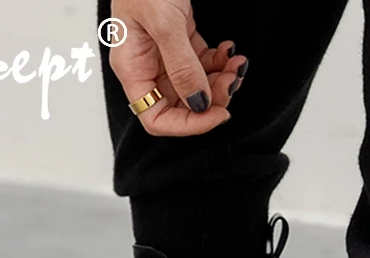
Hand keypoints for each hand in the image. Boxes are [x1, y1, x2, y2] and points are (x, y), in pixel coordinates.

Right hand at [110, 0, 247, 135]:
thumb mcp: (164, 21)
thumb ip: (181, 66)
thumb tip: (199, 104)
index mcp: (132, 69)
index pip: (157, 118)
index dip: (188, 124)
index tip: (218, 114)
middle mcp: (146, 66)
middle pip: (181, 105)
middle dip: (211, 99)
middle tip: (233, 82)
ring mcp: (163, 54)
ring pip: (195, 86)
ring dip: (220, 81)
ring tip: (237, 64)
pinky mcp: (179, 39)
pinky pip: (202, 64)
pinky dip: (219, 63)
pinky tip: (229, 49)